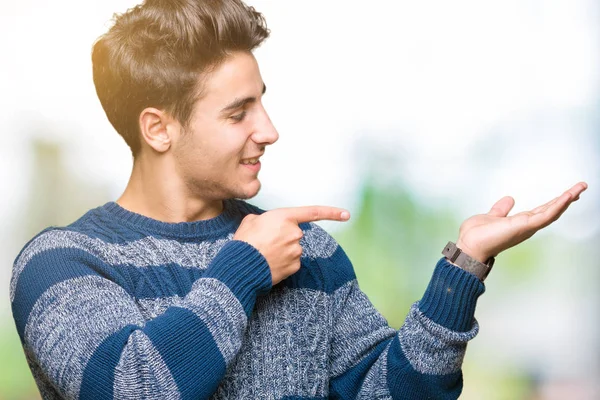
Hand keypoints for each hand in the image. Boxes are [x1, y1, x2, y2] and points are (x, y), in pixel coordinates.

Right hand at [233, 206, 349, 284]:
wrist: (241, 265)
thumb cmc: (244, 241)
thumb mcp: (251, 221)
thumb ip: (266, 219)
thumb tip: (268, 226)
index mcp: (284, 217)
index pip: (313, 213)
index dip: (332, 213)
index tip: (347, 214)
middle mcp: (295, 233)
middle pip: (295, 234)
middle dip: (284, 237)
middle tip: (265, 242)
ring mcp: (297, 251)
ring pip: (294, 249)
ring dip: (282, 251)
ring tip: (264, 253)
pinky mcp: (295, 266)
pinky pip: (292, 262)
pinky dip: (283, 263)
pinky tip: (270, 263)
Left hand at [456, 182, 587, 262]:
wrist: (470, 245)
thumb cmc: (477, 236)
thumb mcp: (491, 216)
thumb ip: (501, 209)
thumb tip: (509, 199)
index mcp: (520, 223)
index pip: (542, 211)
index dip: (555, 202)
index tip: (567, 193)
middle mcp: (527, 226)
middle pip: (552, 210)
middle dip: (567, 198)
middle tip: (581, 187)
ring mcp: (528, 227)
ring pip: (553, 212)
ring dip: (567, 199)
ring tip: (580, 187)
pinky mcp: (526, 226)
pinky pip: (546, 215)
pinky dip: (558, 205)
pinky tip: (568, 196)